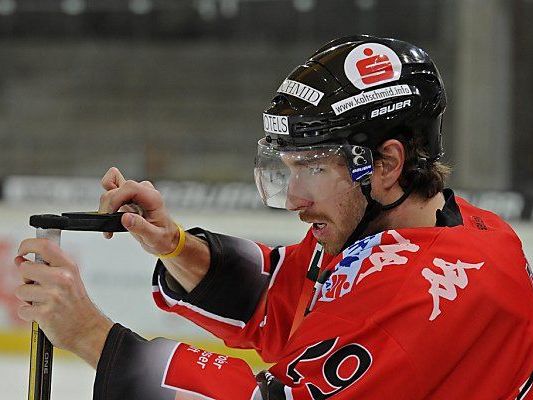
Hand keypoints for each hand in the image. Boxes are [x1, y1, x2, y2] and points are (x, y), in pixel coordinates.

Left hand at [15, 238, 112, 367]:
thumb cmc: (76, 303)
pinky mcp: (45, 313)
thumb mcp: (69, 278)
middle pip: (25, 268)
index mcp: (68, 266)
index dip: (27, 245)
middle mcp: (62, 278)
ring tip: (42, 301)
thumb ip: (46, 267)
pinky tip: (41, 313)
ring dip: (27, 298)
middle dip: (26, 279)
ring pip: (20, 290)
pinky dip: (28, 313)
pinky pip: (22, 309)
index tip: (22, 251)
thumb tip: (20, 260)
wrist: (87, 328)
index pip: (44, 245)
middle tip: (38, 286)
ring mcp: (53, 296)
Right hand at [99, 167, 179, 255]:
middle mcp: (144, 191)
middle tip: (109, 226)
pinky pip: (112, 186)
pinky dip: (106, 199)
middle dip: (108, 206)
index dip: (116, 198)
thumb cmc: (163, 236)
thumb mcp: (155, 237)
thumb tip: (125, 218)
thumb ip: (141, 227)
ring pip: (112, 187)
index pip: (130, 187)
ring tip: (110, 224)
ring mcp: (135, 192)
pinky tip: (109, 213)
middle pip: (118, 188)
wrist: (165, 237)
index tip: (110, 214)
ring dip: (106, 205)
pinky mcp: (128, 196)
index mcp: (153, 198)